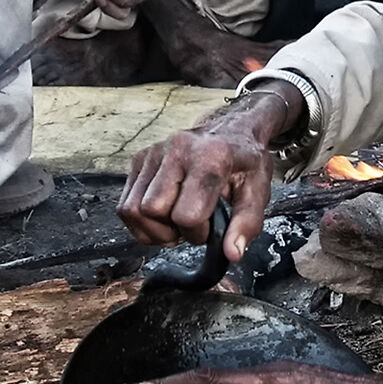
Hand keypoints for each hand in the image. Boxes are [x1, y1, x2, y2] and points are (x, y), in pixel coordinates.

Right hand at [120, 88, 295, 258]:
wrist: (231, 130)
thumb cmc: (244, 162)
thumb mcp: (258, 192)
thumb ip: (247, 224)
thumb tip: (232, 254)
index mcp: (210, 157)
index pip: (186, 214)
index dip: (198, 233)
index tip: (209, 228)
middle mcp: (177, 150)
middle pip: (152, 211)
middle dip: (171, 231)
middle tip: (191, 226)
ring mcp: (154, 152)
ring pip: (132, 210)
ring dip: (152, 229)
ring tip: (175, 222)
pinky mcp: (139, 159)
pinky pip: (124, 204)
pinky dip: (140, 222)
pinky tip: (162, 216)